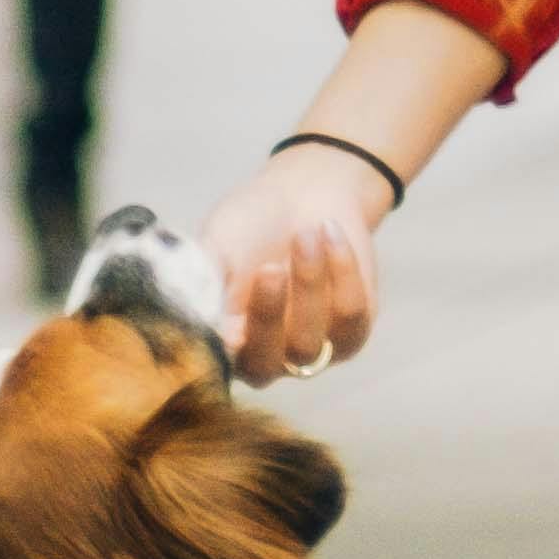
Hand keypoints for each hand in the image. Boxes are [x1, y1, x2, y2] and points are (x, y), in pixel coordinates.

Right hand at [202, 145, 392, 381]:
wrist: (305, 194)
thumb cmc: (249, 225)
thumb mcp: (218, 247)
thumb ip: (206, 286)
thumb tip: (209, 329)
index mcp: (222, 344)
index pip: (217, 362)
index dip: (223, 347)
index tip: (227, 321)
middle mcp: (265, 358)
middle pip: (265, 364)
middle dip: (267, 316)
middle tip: (270, 269)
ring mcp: (311, 348)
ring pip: (308, 341)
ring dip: (307, 282)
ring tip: (305, 232)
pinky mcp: (353, 331)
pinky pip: (349, 313)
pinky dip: (340, 268)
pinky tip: (329, 231)